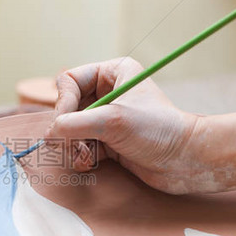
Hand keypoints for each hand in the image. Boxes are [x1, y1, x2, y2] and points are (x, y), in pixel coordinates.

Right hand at [45, 57, 200, 193]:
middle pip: (67, 107)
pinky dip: (81, 155)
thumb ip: (74, 124)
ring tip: (84, 156)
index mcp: (113, 73)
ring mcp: (108, 117)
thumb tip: (48, 134)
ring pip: (71, 129)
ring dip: (73, 145)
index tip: (65, 124)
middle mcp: (109, 92)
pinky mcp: (110, 140)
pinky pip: (81, 145)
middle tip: (71, 144)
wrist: (186, 161)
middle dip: (67, 129)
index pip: (69, 81)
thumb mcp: (113, 121)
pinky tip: (89, 163)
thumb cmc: (158, 131)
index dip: (63, 102)